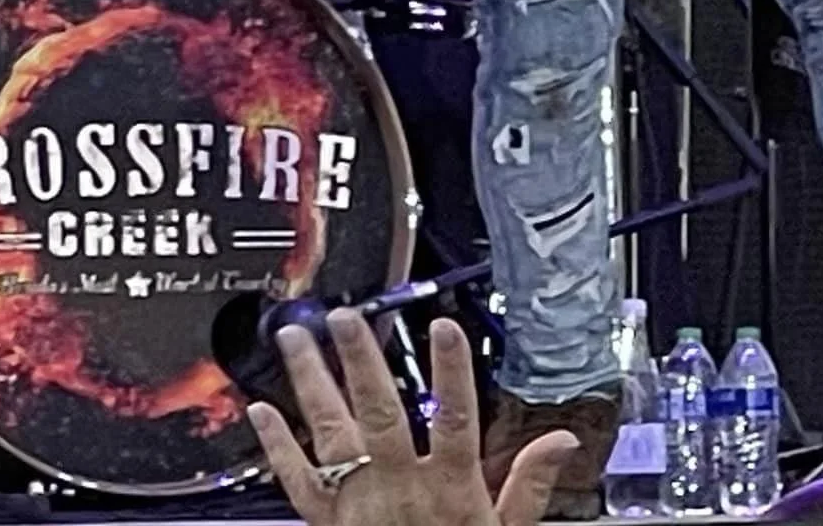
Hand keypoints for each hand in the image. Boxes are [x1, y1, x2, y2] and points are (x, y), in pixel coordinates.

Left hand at [248, 311, 576, 525]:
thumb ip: (529, 487)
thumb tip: (561, 440)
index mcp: (448, 491)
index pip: (455, 420)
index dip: (451, 373)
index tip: (444, 327)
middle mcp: (398, 491)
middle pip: (379, 416)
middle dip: (361, 363)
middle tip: (344, 317)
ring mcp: (358, 505)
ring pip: (332, 434)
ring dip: (311, 382)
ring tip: (293, 337)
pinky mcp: (327, 523)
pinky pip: (297, 481)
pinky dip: (277, 445)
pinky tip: (260, 409)